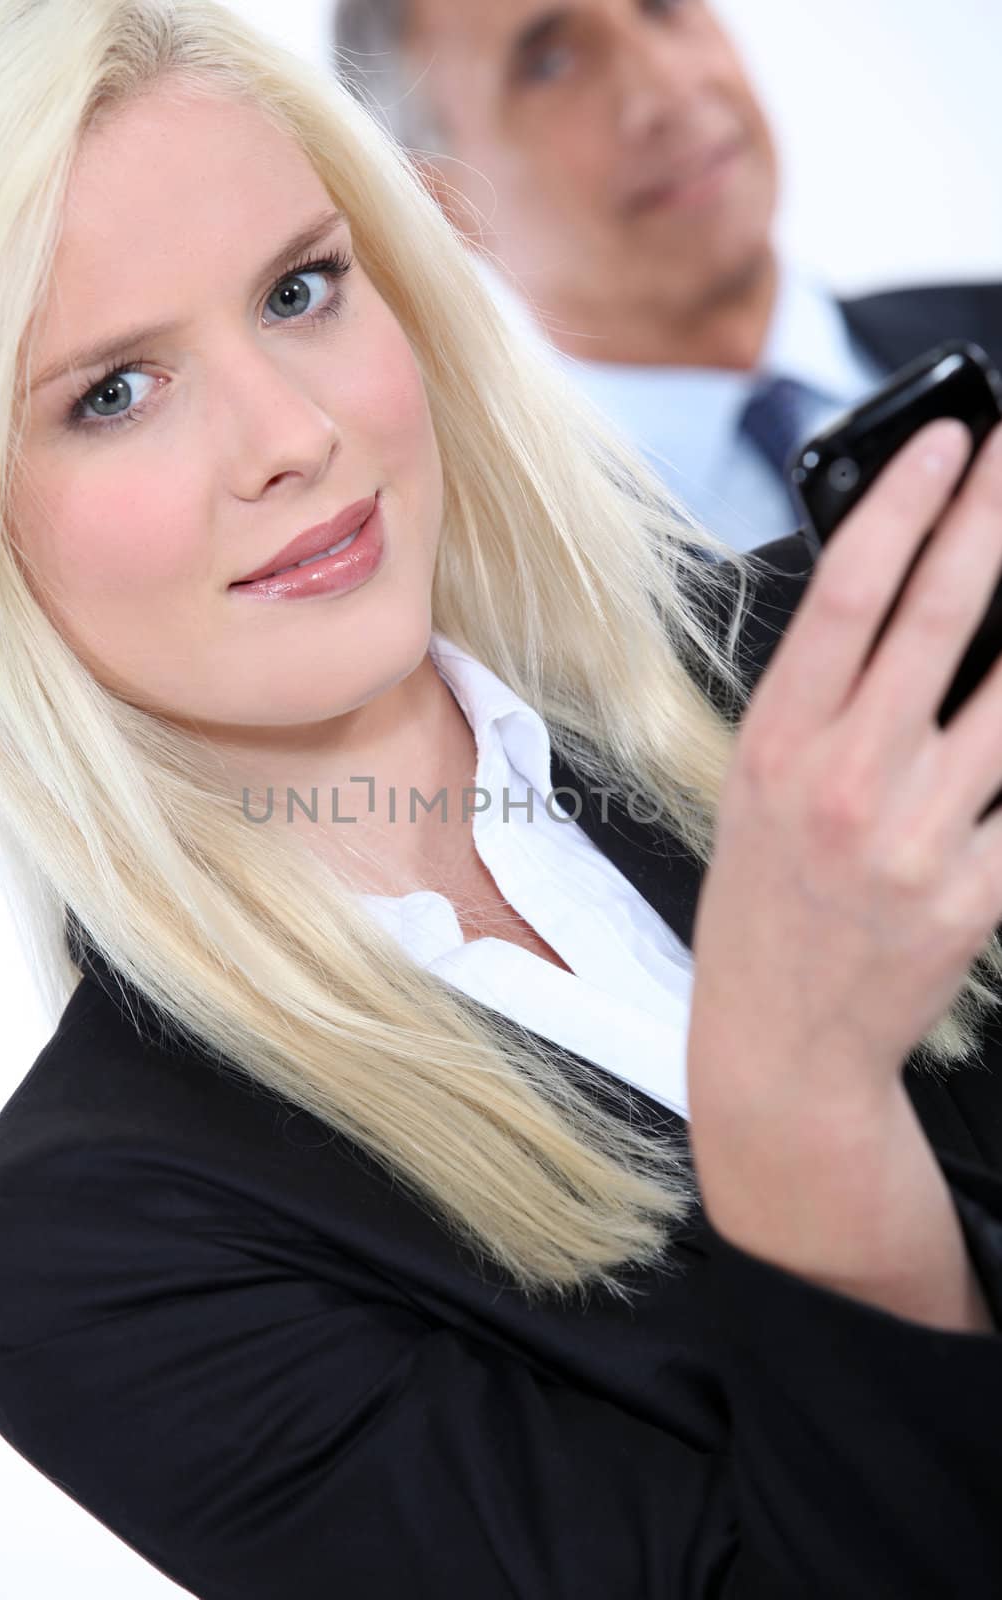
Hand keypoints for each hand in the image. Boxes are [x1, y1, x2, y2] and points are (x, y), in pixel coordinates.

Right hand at [689, 416, 1001, 1115]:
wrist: (780, 1044)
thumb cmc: (763, 910)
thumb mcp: (759, 790)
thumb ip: (826, 703)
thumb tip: (908, 605)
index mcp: (778, 743)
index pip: (850, 593)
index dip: (907, 503)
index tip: (951, 438)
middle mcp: (844, 779)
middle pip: (942, 616)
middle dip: (996, 516)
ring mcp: (914, 835)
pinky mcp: (972, 890)